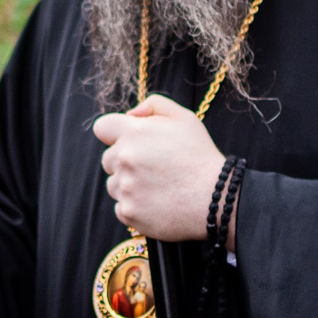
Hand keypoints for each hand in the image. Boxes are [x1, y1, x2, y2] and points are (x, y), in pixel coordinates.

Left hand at [93, 95, 226, 243]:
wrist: (215, 199)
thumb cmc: (200, 156)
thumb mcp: (184, 118)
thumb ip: (153, 105)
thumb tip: (131, 114)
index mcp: (134, 132)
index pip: (102, 127)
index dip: (114, 133)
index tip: (128, 141)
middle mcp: (124, 158)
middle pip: (108, 159)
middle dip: (125, 161)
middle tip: (153, 167)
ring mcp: (125, 188)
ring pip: (113, 184)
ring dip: (129, 184)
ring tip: (158, 186)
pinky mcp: (128, 212)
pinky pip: (121, 207)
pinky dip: (135, 206)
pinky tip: (157, 202)